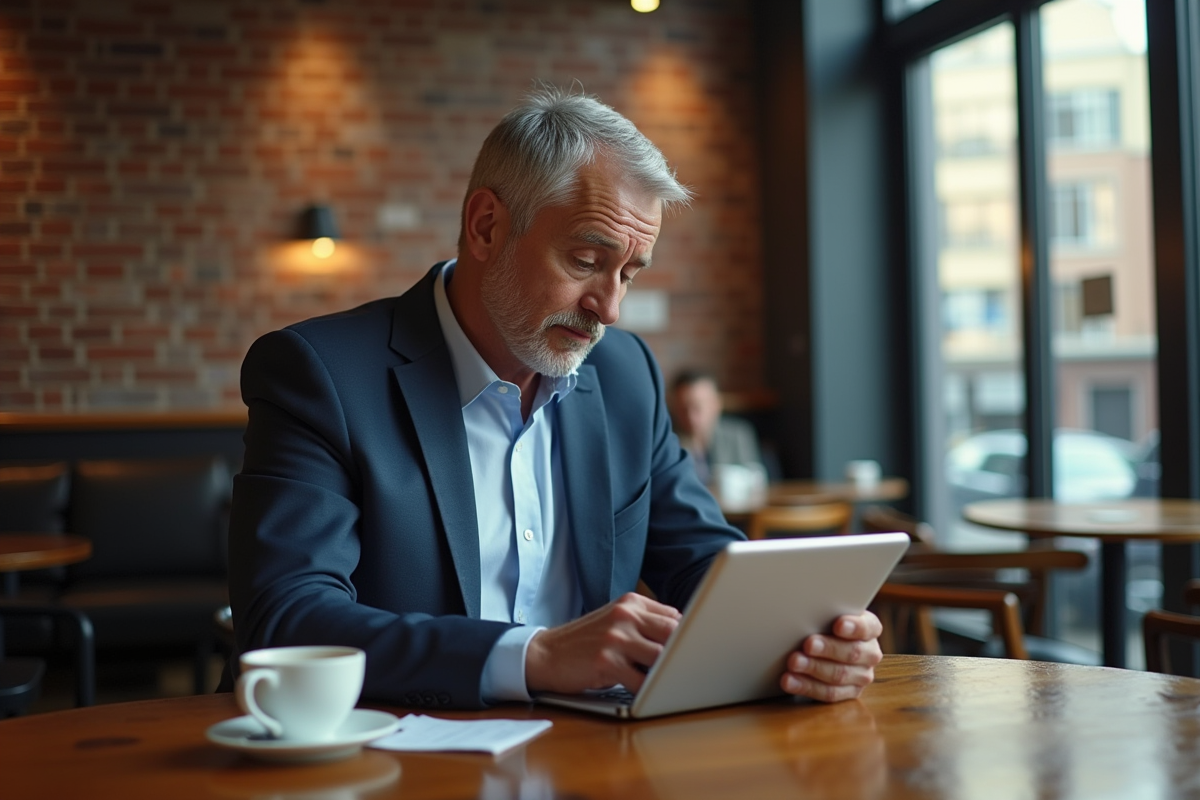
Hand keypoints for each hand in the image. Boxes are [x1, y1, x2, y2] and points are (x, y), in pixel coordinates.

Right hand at [525, 593, 680, 694]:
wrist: (546, 653)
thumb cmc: (586, 641)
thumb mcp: (615, 620)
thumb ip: (645, 622)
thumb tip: (684, 634)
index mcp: (630, 603)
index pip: (674, 616)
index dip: (685, 636)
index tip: (692, 649)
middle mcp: (624, 616)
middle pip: (673, 632)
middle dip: (682, 652)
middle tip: (686, 668)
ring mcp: (615, 638)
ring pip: (660, 658)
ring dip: (666, 673)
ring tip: (666, 681)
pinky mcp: (606, 662)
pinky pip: (641, 682)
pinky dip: (648, 690)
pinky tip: (645, 692)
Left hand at [781, 611, 882, 702]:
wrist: (825, 645)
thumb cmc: (825, 623)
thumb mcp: (829, 615)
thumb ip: (825, 613)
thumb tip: (806, 609)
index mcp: (870, 629)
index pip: (868, 627)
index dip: (854, 627)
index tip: (838, 625)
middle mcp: (870, 653)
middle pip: (852, 652)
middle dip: (828, 649)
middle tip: (808, 644)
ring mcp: (862, 676)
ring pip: (839, 675)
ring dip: (814, 668)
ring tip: (793, 662)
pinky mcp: (849, 693)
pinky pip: (828, 693)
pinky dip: (806, 686)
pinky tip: (790, 681)